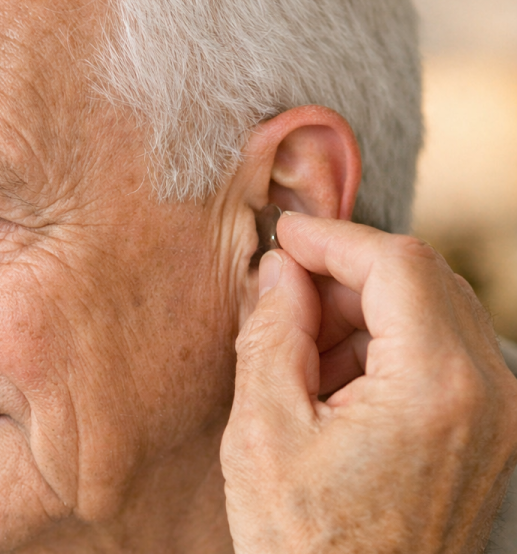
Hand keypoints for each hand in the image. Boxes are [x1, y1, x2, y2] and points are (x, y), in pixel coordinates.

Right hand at [221, 213, 516, 552]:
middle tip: (284, 291)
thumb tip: (280, 271)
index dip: (333, 237)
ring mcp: (495, 415)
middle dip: (344, 272)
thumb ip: (272, 333)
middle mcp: (487, 394)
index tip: (286, 235)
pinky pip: (437, 349)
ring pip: (429, 308)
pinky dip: (382, 342)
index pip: (396, 262)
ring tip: (300, 346)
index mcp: (436, 388)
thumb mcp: (263, 433)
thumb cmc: (307, 548)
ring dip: (361, 307)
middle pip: (419, 277)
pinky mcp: (484, 431)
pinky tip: (332, 379)